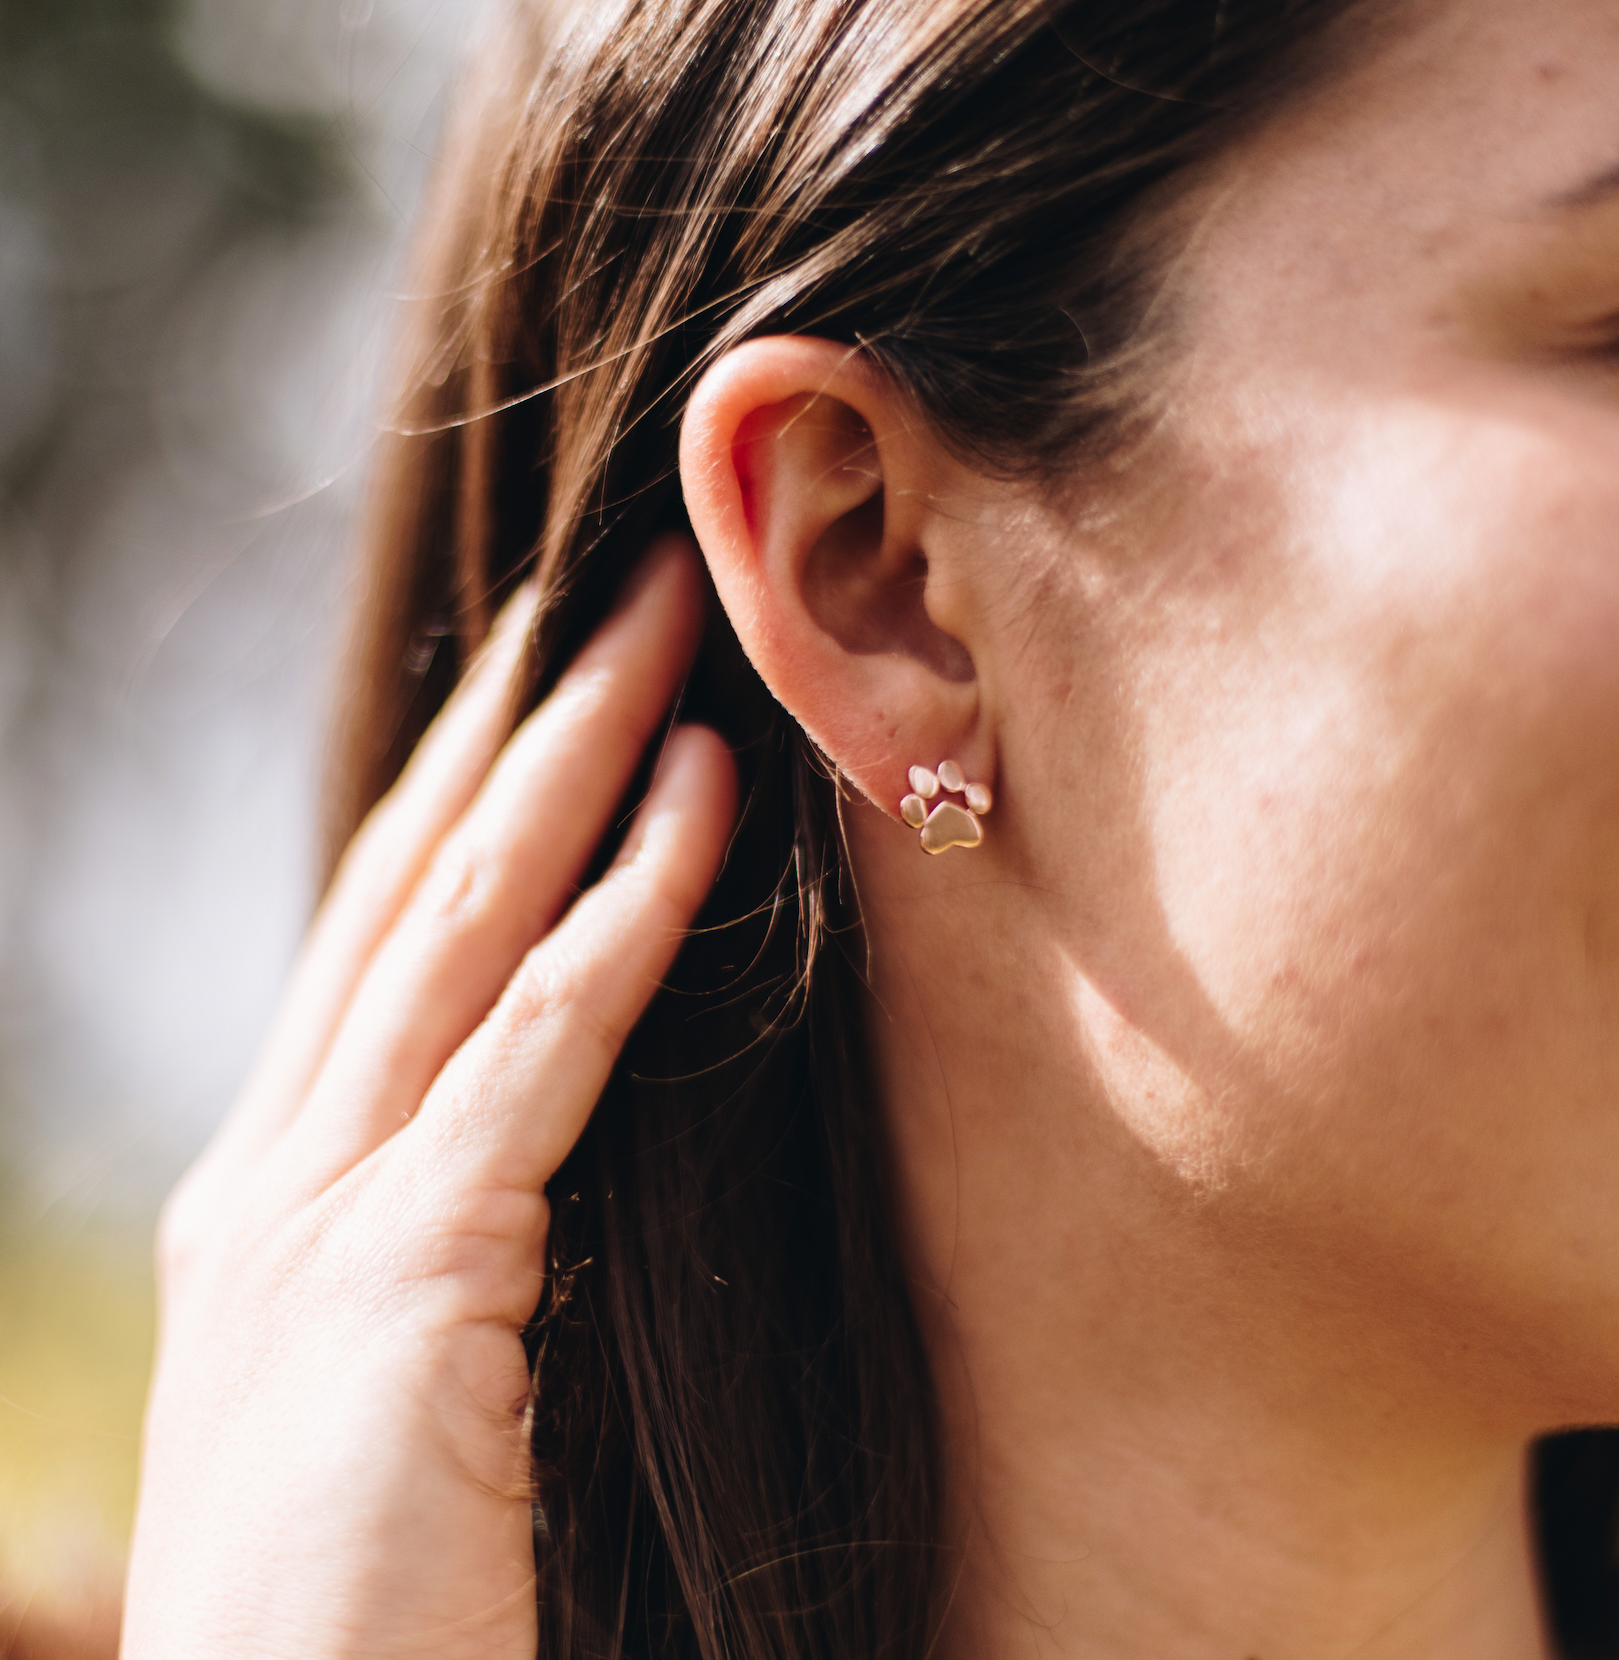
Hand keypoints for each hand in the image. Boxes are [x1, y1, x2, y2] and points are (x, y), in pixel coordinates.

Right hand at [122, 540, 735, 1657]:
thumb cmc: (360, 1629)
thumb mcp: (400, 1397)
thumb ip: (456, 1263)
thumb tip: (564, 1164)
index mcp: (276, 1207)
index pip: (379, 946)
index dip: (461, 798)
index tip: (543, 685)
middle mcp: (277, 1180)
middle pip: (412, 890)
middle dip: (513, 724)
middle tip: (604, 584)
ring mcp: (325, 1217)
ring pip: (464, 922)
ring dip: (573, 757)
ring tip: (657, 626)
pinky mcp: (409, 1274)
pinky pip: (542, 1044)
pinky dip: (626, 911)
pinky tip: (699, 802)